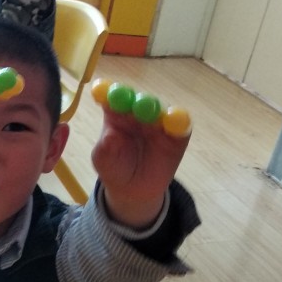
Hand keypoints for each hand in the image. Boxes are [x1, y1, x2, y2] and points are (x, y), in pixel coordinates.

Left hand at [91, 102, 190, 228]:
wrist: (134, 188)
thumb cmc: (115, 167)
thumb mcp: (104, 161)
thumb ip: (105, 148)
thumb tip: (109, 136)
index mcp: (115, 113)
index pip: (111, 98)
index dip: (107, 93)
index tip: (101, 92)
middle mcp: (138, 110)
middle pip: (138, 99)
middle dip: (135, 100)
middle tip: (133, 104)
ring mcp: (159, 119)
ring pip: (160, 108)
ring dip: (157, 109)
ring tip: (152, 116)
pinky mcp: (178, 131)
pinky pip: (181, 123)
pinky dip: (179, 120)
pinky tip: (176, 122)